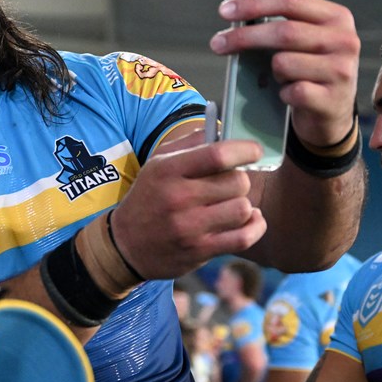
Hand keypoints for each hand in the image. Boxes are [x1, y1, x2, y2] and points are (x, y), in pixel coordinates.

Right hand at [112, 129, 269, 279]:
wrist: (126, 246)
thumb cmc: (149, 199)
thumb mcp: (158, 165)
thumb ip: (191, 144)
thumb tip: (225, 131)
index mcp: (168, 170)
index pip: (217, 155)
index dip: (244, 150)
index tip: (254, 151)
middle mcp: (178, 198)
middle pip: (236, 182)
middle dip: (239, 180)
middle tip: (228, 185)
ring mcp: (189, 227)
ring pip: (243, 208)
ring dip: (243, 205)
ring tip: (231, 204)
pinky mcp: (200, 251)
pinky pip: (244, 237)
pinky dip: (255, 227)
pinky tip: (249, 220)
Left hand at [211, 0, 359, 149]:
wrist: (331, 113)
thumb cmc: (313, 62)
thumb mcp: (308, 24)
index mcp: (337, 16)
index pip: (290, 0)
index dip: (253, 4)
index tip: (223, 12)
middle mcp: (345, 40)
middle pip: (283, 32)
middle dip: (244, 37)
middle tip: (217, 44)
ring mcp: (342, 72)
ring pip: (284, 63)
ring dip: (269, 71)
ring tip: (274, 76)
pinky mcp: (333, 101)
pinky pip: (292, 92)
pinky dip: (280, 94)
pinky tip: (285, 95)